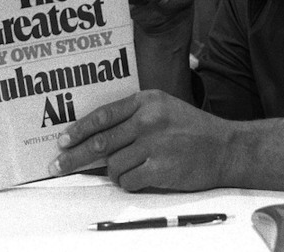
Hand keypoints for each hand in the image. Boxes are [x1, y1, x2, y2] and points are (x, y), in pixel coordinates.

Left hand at [49, 90, 232, 190]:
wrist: (226, 148)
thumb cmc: (192, 129)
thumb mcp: (163, 108)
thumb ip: (133, 117)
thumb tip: (96, 137)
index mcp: (146, 101)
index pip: (103, 115)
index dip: (78, 130)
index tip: (62, 141)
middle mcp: (148, 119)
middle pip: (100, 142)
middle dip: (75, 157)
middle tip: (58, 166)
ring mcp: (154, 144)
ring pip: (113, 165)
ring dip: (114, 173)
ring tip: (128, 171)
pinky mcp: (161, 167)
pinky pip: (128, 180)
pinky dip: (128, 183)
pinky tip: (139, 178)